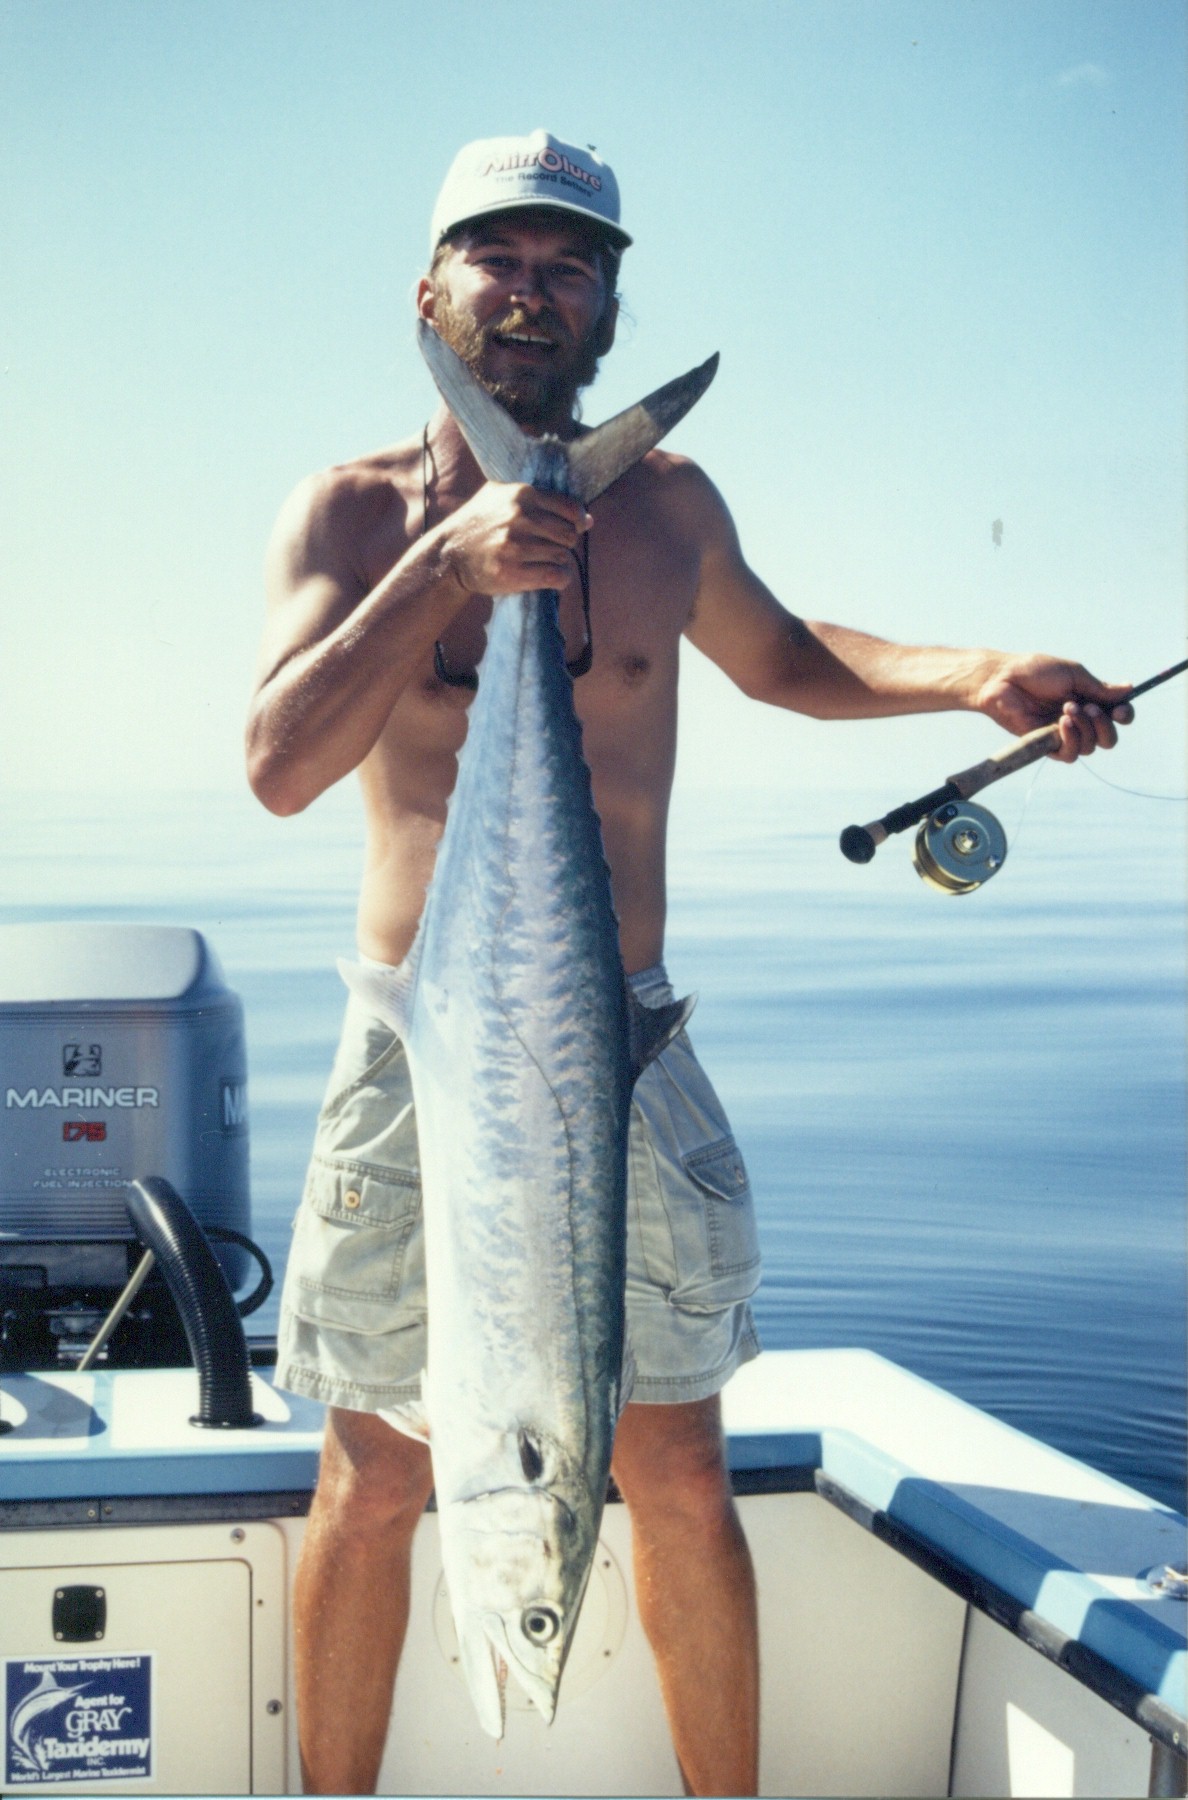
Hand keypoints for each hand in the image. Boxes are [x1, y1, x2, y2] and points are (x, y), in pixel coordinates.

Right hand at [442, 482, 591, 595]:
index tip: (572, 529)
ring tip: (542, 561)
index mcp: (522, 494)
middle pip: (568, 535)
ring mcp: (516, 546)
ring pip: (562, 556)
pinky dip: (560, 579)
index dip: (577, 521)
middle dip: (564, 543)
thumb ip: (542, 500)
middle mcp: (520, 517)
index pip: (571, 508)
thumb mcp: (501, 496)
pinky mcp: (513, 572)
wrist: (449, 554)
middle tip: (550, 547)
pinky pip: (556, 576)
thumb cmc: (479, 523)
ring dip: (558, 562)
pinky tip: (552, 577)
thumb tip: (587, 519)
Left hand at [974, 654, 1134, 762]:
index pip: (1117, 717)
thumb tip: (1129, 690)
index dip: (1124, 716)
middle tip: (1089, 708)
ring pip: (1090, 748)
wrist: (1003, 679)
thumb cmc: (1035, 672)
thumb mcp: (1073, 674)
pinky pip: (1069, 755)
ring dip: (1085, 729)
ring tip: (1067, 709)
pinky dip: (1071, 740)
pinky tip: (1061, 723)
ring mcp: (1063, 734)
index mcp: (1089, 700)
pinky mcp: (1046, 745)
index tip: (1120, 710)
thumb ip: (1099, 688)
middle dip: (1105, 726)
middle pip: (1108, 739)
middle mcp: (1079, 721)